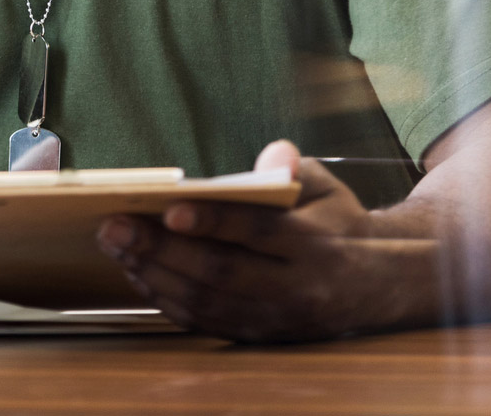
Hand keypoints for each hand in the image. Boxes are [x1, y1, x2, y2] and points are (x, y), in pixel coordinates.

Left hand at [93, 140, 430, 341]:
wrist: (376, 285)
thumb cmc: (334, 220)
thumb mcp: (325, 185)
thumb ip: (293, 169)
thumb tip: (275, 155)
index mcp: (316, 243)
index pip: (258, 231)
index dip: (213, 222)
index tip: (168, 209)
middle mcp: (297, 286)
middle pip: (223, 272)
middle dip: (162, 250)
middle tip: (114, 227)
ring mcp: (277, 318)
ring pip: (209, 303)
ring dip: (155, 276)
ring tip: (115, 247)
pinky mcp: (262, 336)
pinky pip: (207, 323)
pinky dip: (168, 301)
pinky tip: (138, 274)